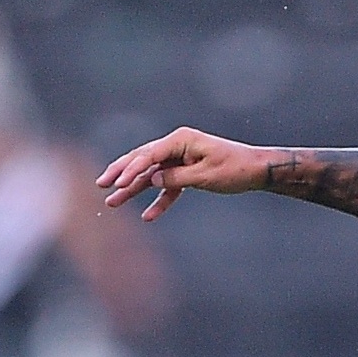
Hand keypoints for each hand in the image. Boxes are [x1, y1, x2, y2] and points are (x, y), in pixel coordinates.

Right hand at [97, 127, 263, 220]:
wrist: (257, 170)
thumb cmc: (234, 169)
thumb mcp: (205, 176)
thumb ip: (176, 178)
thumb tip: (152, 180)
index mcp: (181, 140)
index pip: (149, 155)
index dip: (131, 170)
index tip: (117, 183)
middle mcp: (177, 145)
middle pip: (142, 160)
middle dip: (121, 173)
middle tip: (101, 184)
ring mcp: (180, 158)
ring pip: (151, 174)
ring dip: (133, 189)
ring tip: (112, 202)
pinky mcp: (186, 171)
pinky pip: (168, 186)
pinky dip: (160, 200)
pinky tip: (148, 216)